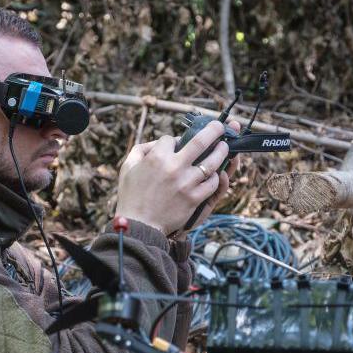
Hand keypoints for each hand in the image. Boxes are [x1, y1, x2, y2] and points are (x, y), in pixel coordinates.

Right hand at [115, 120, 232, 234]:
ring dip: (222, 151)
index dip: (173, 140)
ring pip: (212, 161)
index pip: (171, 139)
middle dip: (214, 130)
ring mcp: (186, 183)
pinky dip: (215, 178)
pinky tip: (216, 174)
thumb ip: (141, 150)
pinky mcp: (194, 198)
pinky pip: (212, 183)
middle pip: (200, 141)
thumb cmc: (131, 196)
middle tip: (220, 126)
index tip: (175, 144)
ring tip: (225, 147)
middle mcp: (174, 167)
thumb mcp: (127, 168)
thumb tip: (157, 143)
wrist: (139, 225)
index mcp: (156, 158)